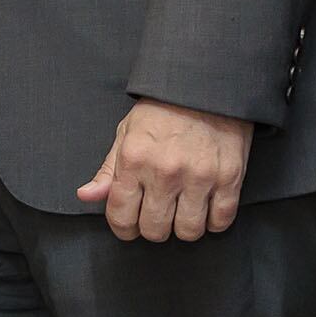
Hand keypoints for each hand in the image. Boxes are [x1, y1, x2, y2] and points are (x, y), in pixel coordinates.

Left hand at [79, 100, 253, 242]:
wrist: (206, 85)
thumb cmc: (163, 110)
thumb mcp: (126, 134)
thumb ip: (108, 171)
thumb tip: (86, 196)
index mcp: (135, 160)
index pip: (121, 217)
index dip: (124, 227)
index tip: (131, 223)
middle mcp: (165, 172)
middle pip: (155, 230)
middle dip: (154, 227)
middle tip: (159, 213)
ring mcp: (199, 176)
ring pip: (188, 231)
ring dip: (185, 226)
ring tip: (185, 210)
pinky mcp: (229, 178)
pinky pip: (221, 221)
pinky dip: (214, 221)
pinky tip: (208, 206)